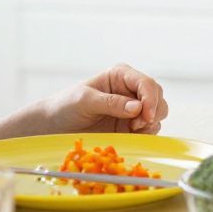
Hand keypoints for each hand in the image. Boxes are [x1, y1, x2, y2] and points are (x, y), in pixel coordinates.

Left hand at [39, 63, 167, 134]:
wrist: (54, 126)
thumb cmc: (65, 106)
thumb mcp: (85, 101)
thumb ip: (111, 102)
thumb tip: (137, 107)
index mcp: (121, 75)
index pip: (146, 83)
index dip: (151, 99)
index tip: (146, 116)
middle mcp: (130, 89)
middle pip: (158, 96)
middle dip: (154, 111)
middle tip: (137, 125)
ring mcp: (132, 108)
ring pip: (158, 112)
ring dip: (152, 123)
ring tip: (133, 130)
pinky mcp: (131, 125)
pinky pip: (150, 128)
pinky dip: (147, 133)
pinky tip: (132, 135)